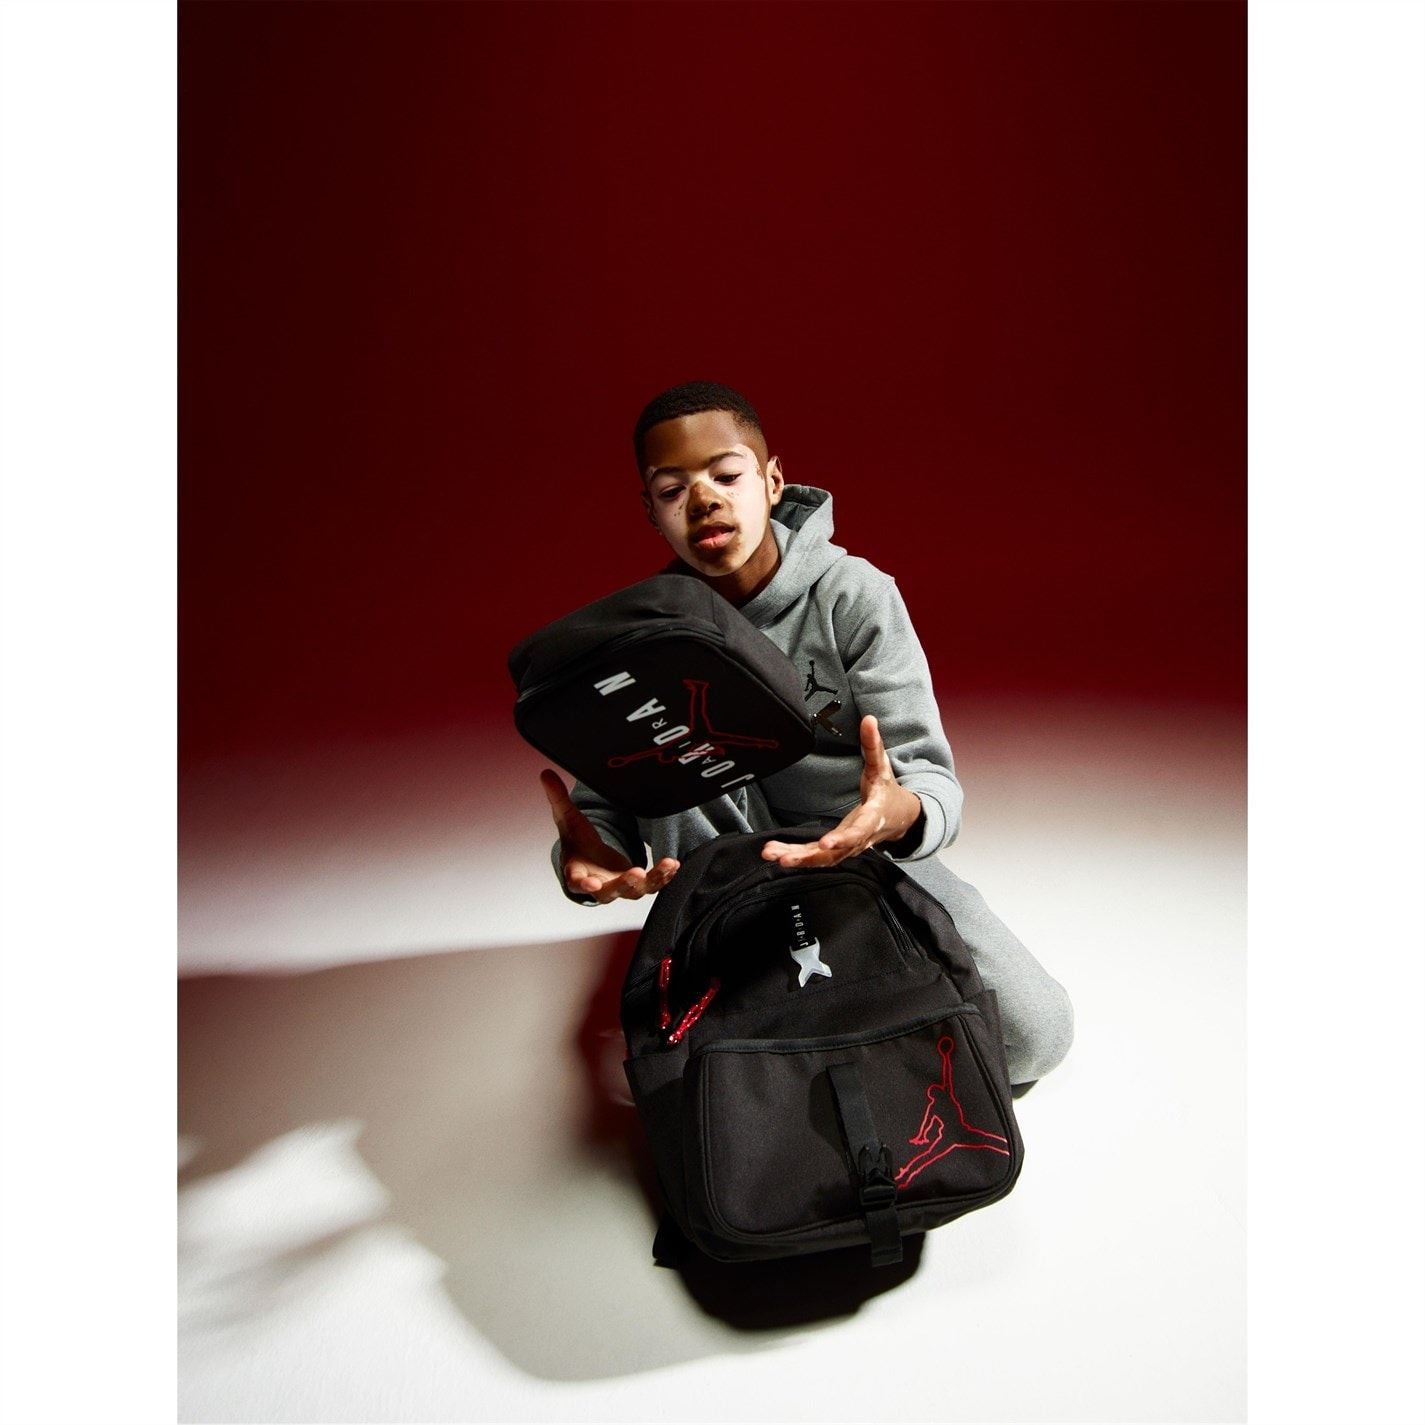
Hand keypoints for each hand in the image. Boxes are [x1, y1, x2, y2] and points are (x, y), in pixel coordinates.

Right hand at [540, 769, 679, 902]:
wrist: (589, 861)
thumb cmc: (577, 843)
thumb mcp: (567, 820)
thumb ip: (558, 799)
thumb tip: (546, 774)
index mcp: (577, 873)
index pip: (577, 882)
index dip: (583, 884)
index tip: (589, 883)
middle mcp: (599, 885)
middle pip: (609, 892)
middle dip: (623, 884)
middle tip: (634, 873)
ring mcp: (619, 887)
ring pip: (635, 891)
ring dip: (652, 880)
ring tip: (667, 865)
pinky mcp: (636, 884)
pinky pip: (652, 885)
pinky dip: (664, 877)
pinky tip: (673, 864)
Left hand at [760, 715, 920, 868]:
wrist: (901, 818)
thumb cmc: (887, 791)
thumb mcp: (882, 766)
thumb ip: (873, 744)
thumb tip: (869, 719)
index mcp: (872, 818)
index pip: (858, 831)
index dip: (843, 839)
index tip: (826, 843)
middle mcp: (859, 838)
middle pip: (835, 853)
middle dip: (809, 856)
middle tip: (786, 858)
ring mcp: (847, 847)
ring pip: (822, 860)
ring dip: (798, 859)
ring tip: (772, 855)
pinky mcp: (837, 850)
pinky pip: (817, 858)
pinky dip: (798, 857)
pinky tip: (776, 855)